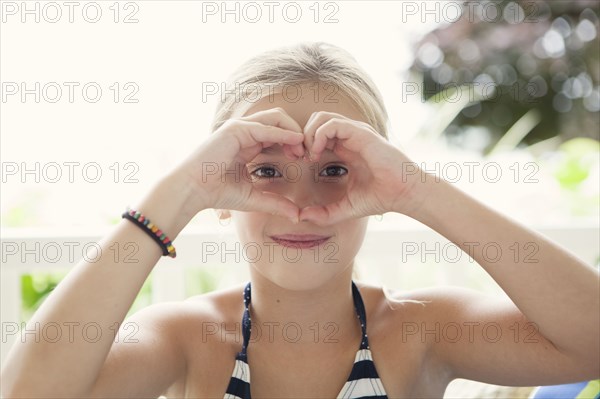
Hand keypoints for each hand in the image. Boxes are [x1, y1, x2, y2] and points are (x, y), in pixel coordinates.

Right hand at [175, 108, 305, 221]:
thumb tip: (297, 215)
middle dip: (296, 133)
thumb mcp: (254, 197)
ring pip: (275, 117)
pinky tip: (295, 142)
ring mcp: (240, 128)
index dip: (293, 142)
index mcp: (248, 144)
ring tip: (300, 149)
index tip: (302, 159)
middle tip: (305, 153)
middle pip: (279, 119)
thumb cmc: (217, 193)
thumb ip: (276, 203)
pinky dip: (283, 133)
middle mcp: (245, 132)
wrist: (193, 190)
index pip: (277, 133)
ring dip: (292, 130)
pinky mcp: (236, 129)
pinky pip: (265, 127)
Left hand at [298, 112, 421, 225]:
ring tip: (309, 155)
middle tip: (300, 157)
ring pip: (321, 117)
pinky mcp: (361, 133)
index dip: (304, 145)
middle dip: (302, 136)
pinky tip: (317, 154)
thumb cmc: (381, 198)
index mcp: (345, 148)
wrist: (404, 194)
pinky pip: (332, 124)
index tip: (300, 163)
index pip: (317, 133)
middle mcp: (349, 137)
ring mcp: (355, 133)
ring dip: (308, 134)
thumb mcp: (345, 207)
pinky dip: (318, 136)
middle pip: (316, 120)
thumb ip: (324, 214)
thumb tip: (301, 217)